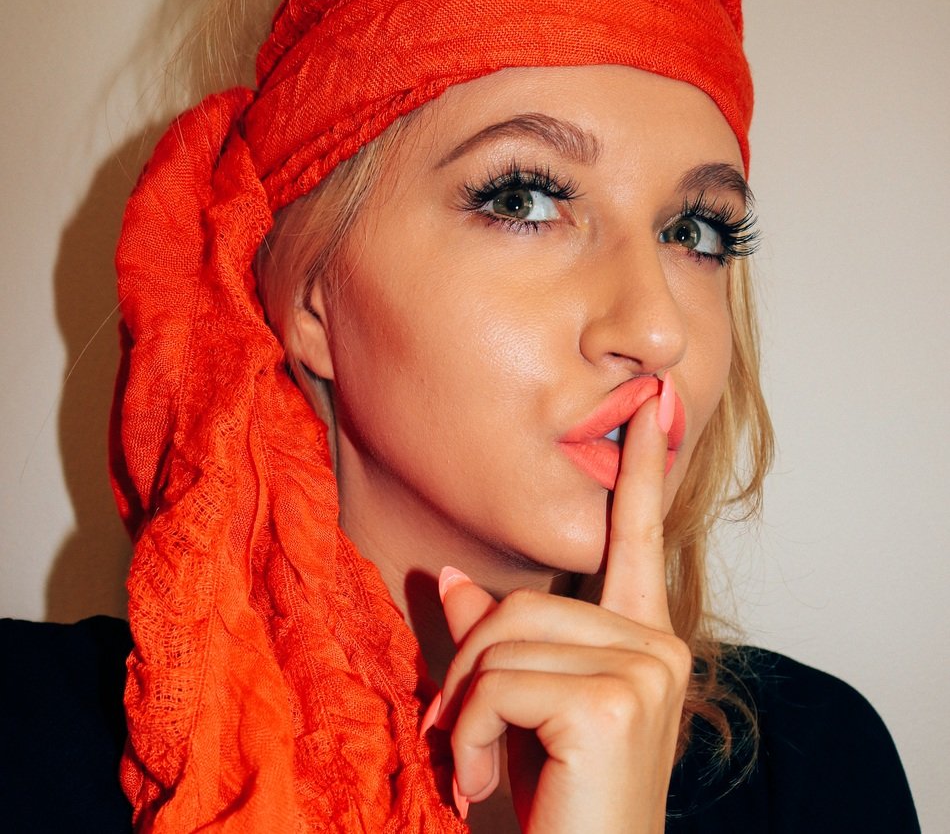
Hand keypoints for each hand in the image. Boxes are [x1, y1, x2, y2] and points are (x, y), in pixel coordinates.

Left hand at [432, 389, 691, 832]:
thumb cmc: (554, 804)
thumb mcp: (516, 710)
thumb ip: (493, 639)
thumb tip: (451, 575)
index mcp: (639, 642)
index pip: (639, 538)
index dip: (645, 469)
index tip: (654, 405)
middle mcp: (657, 648)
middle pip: (521, 603)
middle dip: (470, 671)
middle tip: (458, 736)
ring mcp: (645, 671)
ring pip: (504, 639)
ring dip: (466, 712)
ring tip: (474, 768)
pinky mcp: (615, 701)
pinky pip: (498, 684)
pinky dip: (470, 738)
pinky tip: (480, 784)